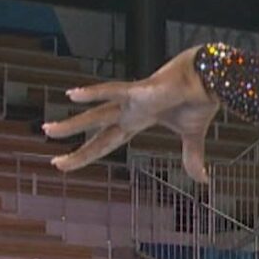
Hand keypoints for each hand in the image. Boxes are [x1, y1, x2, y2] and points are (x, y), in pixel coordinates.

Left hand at [43, 46, 219, 182]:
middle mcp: (130, 110)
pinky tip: (73, 94)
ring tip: (47, 131)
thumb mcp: (193, 135)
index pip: (108, 141)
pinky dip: (94, 93)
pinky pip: (114, 91)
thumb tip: (203, 180)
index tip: (65, 163)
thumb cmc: (201, 98)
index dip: (88, 153)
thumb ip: (192, 157)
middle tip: (54, 162)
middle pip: (98, 132)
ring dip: (74, 124)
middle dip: (77, 147)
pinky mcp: (141, 90)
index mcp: (139, 119)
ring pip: (98, 115)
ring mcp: (133, 100)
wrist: (211, 78)